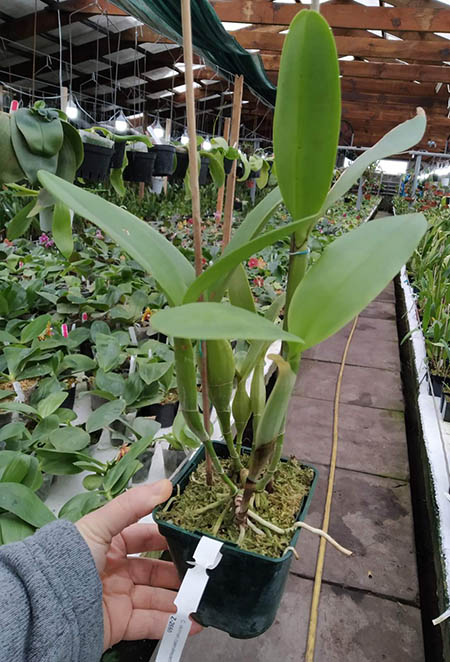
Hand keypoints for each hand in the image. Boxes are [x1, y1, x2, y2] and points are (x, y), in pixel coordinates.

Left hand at [76, 479, 201, 650]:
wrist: (47, 606)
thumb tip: (165, 484)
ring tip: (201, 598)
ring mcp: (118, 598)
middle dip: (178, 571)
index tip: (190, 536)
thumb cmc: (68, 560)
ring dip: (180, 599)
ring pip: (157, 597)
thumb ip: (132, 504)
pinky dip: (172, 624)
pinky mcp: (119, 624)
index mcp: (110, 544)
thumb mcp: (100, 524)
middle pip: (155, 570)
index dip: (167, 537)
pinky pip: (150, 624)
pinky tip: (191, 623)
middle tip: (200, 570)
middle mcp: (116, 570)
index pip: (145, 537)